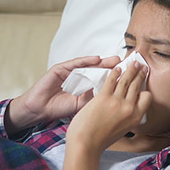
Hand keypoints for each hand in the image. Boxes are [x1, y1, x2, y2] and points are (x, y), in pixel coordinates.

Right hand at [5, 55, 120, 133]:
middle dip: (112, 67)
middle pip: (98, 70)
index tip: (129, 77)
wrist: (39, 110)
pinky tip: (96, 59)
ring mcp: (69, 72)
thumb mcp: (82, 105)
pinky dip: (85, 61)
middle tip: (127, 64)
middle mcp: (79, 77)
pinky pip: (74, 63)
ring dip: (102, 62)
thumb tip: (115, 98)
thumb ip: (95, 99)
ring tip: (114, 60)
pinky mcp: (60, 69)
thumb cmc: (59, 108)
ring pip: (88, 65)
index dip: (115, 78)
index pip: (102, 79)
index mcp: (85, 86)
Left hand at [65, 61, 151, 154]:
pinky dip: (115, 72)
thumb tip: (125, 109)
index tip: (143, 85)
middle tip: (142, 67)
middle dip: (140, 73)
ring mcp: (116, 102)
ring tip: (132, 63)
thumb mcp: (120, 130)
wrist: (85, 144)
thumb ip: (125, 118)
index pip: (146, 98)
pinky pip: (112, 80)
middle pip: (137, 86)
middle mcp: (128, 108)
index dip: (144, 90)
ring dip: (130, 69)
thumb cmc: (99, 141)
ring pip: (127, 80)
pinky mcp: (103, 97)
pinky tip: (116, 68)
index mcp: (135, 118)